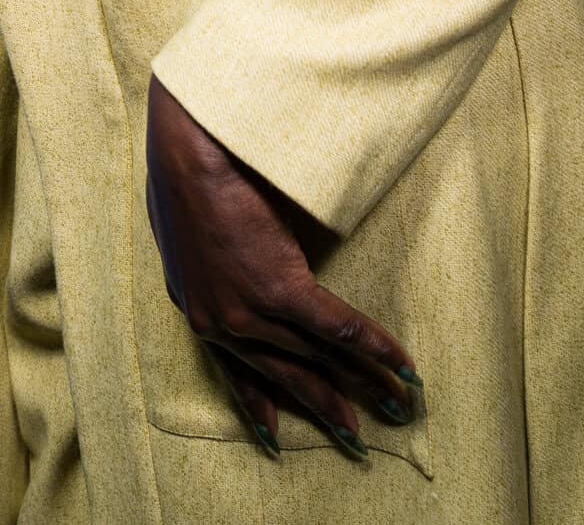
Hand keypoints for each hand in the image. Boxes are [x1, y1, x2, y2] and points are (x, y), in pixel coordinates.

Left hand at [146, 76, 419, 458]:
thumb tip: (224, 255)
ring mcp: (248, 310)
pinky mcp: (278, 289)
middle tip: (355, 438)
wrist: (188, 145)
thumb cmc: (184, 168)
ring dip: (362, 386)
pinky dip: (374, 348)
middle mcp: (219, 321)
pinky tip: (401, 366)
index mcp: (195, 307)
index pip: (234, 372)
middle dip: (325, 408)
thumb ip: (203, 258)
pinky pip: (338, 329)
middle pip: (284, 375)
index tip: (274, 437)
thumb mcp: (183, 227)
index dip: (259, 406)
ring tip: (394, 406)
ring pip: (317, 359)